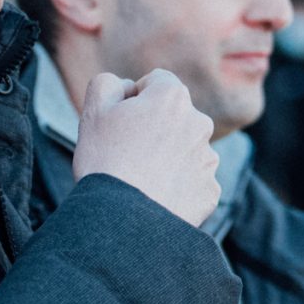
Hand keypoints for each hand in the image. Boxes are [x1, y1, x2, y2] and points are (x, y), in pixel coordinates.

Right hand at [73, 69, 220, 227]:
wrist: (123, 222)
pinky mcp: (210, 191)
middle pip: (174, 116)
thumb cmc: (105, 161)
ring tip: (141, 177)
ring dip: (168, 156)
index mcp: (173, 97)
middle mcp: (199, 123)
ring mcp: (208, 160)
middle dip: (155, 127)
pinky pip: (192, 181)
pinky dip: (177, 186)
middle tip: (127, 152)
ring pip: (185, 149)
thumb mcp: (93, 110)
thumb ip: (109, 83)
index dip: (134, 99)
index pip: (156, 82)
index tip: (120, 122)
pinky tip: (156, 196)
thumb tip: (127, 87)